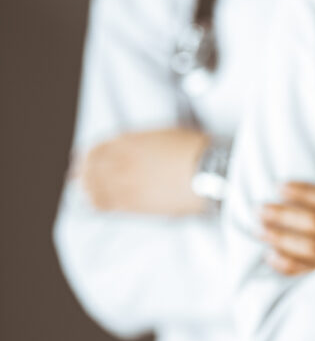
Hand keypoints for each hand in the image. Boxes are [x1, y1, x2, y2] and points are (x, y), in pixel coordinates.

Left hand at [73, 128, 209, 214]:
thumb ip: (141, 141)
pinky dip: (98, 203)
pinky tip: (96, 204)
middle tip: (79, 180)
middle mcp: (119, 160)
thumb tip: (131, 150)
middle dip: (83, 174)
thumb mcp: (164, 135)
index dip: (88, 157)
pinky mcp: (134, 203)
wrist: (209, 172)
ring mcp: (124, 182)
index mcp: (127, 141)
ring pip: (92, 187)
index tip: (85, 162)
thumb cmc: (194, 151)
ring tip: (87, 193)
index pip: (95, 149)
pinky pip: (105, 204)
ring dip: (88, 189)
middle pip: (89, 169)